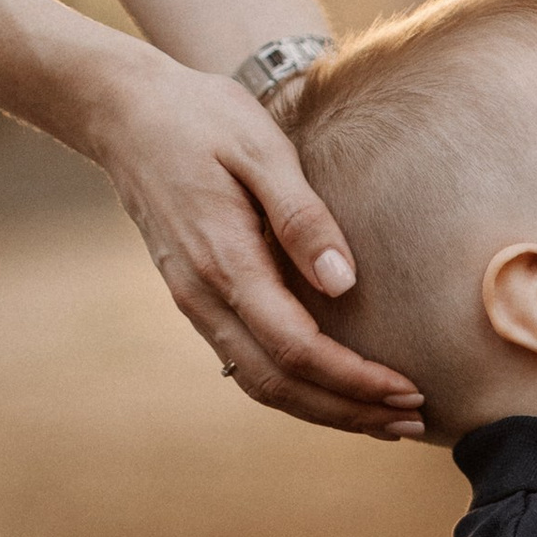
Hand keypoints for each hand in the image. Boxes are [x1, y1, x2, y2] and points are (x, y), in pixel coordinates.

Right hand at [88, 59, 424, 438]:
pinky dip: (297, 387)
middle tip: (413, 423)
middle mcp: (203, 295)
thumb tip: (344, 282)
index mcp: (223, 260)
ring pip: (260, 382)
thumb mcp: (260, 148)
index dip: (354, 379)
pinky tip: (334, 388)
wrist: (123, 113)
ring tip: (383, 420)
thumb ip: (302, 216)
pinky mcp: (198, 297)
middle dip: (348, 411)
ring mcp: (195, 302)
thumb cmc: (199, 118)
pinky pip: (248, 360)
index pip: (296, 347)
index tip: (409, 390)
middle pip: (279, 383)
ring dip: (324, 409)